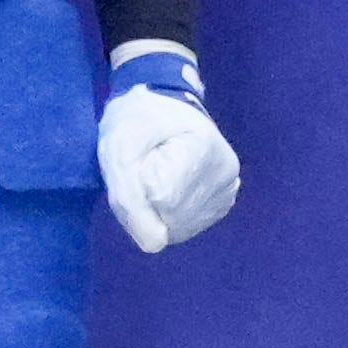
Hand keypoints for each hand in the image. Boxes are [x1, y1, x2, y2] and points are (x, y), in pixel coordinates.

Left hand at [97, 43, 237, 252]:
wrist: (163, 102)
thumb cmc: (138, 118)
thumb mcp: (118, 148)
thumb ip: (129, 198)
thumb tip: (154, 245)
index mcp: (205, 149)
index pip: (159, 200)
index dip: (137, 185)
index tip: (139, 157)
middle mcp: (226, 174)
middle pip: (170, 218)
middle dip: (145, 201)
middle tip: (143, 166)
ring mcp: (228, 190)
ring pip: (178, 228)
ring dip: (155, 210)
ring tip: (156, 174)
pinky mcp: (224, 202)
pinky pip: (186, 227)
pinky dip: (168, 214)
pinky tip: (168, 187)